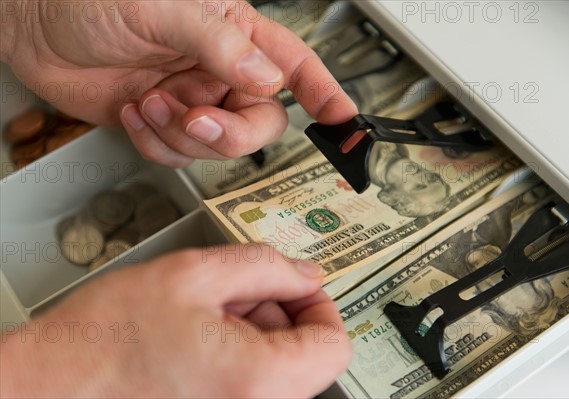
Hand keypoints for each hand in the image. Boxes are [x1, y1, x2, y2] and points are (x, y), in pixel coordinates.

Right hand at [0, 245, 351, 397]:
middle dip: (278, 312)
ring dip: (255, 330)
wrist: (54, 385)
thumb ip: (264, 266)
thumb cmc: (108, 338)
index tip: (295, 285)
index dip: (319, 304)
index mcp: (258, 379)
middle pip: (307, 356)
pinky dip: (239, 351)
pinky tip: (200, 334)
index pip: (334, 344)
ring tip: (206, 313)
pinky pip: (253, 382)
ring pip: (279, 368)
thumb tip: (303, 273)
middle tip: (233, 292)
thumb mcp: (193, 275)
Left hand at [2, 0, 356, 166]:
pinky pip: (177, 155)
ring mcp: (191, 100)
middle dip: (230, 132)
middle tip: (199, 119)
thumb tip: (268, 77)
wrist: (35, 25)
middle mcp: (218, 71)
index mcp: (234, 34)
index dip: (325, 92)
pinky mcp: (162, 124)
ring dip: (182, 135)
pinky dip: (156, 143)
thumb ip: (220, 43)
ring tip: (151, 103)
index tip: (345, 120)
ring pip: (217, 146)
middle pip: (260, 123)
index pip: (295, 65)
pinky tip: (136, 112)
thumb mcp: (164, 8)